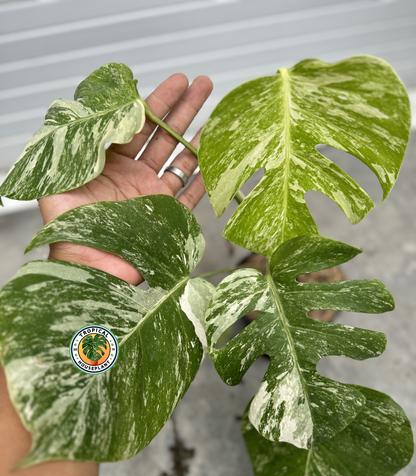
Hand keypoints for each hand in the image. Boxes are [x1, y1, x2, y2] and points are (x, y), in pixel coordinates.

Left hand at [38, 74, 212, 284]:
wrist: (87, 267)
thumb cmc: (69, 226)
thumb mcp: (63, 176)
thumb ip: (80, 143)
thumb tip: (101, 112)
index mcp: (109, 164)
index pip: (137, 125)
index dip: (157, 102)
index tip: (176, 81)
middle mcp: (134, 176)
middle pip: (163, 136)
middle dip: (183, 108)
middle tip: (202, 85)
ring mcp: (153, 196)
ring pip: (180, 160)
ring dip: (198, 136)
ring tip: (217, 112)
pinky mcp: (167, 217)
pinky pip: (190, 194)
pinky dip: (203, 177)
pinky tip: (215, 157)